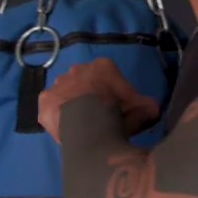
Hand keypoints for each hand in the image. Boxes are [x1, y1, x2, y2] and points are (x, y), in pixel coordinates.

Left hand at [37, 58, 161, 144]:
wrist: (90, 130)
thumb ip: (148, 106)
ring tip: (81, 123)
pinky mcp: (45, 101)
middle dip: (90, 94)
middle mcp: (78, 69)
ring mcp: (59, 84)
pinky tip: (65, 127)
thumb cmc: (118, 115)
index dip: (114, 92)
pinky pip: (52, 106)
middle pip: (85, 81)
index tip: (117, 108)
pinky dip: (57, 114)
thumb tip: (152, 109)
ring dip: (72, 102)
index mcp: (103, 66)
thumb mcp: (144, 110)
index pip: (109, 75)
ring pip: (66, 92)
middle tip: (97, 115)